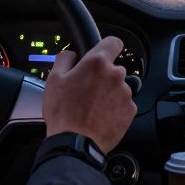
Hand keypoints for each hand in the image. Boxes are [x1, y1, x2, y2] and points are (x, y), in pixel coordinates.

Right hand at [43, 36, 136, 152]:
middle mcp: (115, 75)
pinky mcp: (130, 110)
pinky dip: (115, 108)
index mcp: (97, 63)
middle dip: (103, 76)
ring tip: (92, 106)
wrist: (75, 142)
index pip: (113, 42)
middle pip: (114, 68)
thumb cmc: (64, 112)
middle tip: (87, 89)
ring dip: (109, 92)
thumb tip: (71, 54)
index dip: (107, 47)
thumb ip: (64, 59)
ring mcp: (125, 93)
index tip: (103, 53)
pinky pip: (123, 103)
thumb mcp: (54, 79)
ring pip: (119, 87)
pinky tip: (100, 116)